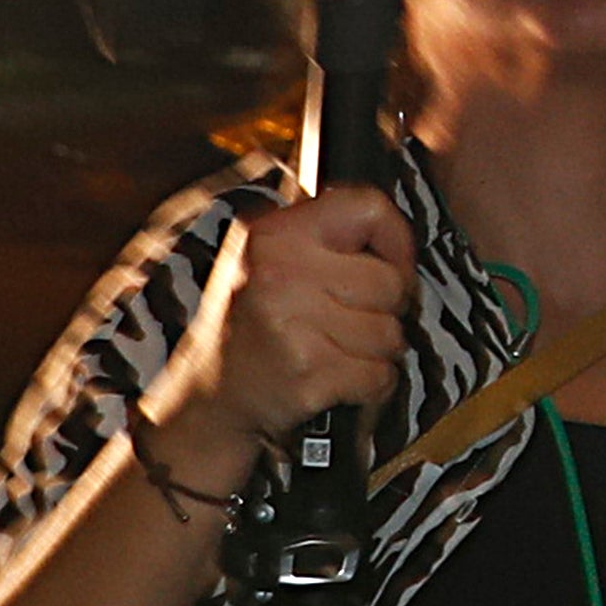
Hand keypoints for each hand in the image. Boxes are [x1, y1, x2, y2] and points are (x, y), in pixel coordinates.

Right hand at [162, 186, 416, 467]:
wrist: (211, 399)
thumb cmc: (255, 326)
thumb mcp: (271, 260)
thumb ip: (325, 233)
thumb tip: (393, 229)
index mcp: (273, 234)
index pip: (368, 206)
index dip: (394, 238)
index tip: (385, 264)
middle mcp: (280, 272)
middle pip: (392, 281)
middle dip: (385, 309)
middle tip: (344, 321)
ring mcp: (292, 325)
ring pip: (392, 333)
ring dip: (376, 351)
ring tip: (332, 350)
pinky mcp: (308, 373)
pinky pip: (382, 375)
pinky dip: (371, 386)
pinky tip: (335, 379)